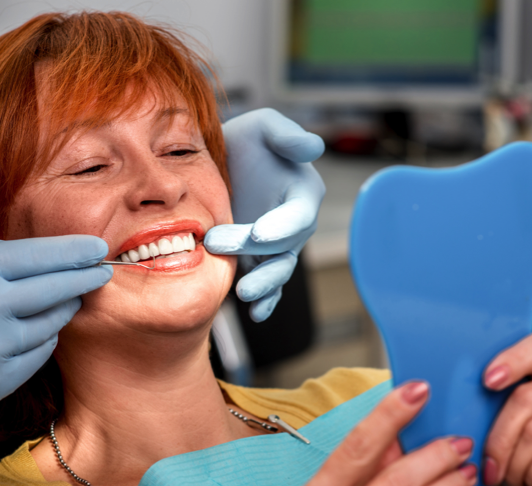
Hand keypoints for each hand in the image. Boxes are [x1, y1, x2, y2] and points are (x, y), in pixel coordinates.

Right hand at [0, 235, 111, 451]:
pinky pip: (40, 353)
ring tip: (67, 300)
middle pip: (57, 286)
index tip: (96, 247)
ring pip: (53, 321)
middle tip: (102, 271)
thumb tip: (36, 258)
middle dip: (86, 276)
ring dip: (64, 309)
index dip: (74, 251)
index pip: (39, 254)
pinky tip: (38, 332)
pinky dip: (43, 339)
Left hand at [204, 108, 324, 321]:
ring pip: (278, 271)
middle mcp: (294, 224)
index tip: (259, 233)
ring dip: (264, 285)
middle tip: (217, 244)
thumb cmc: (246, 141)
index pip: (298, 215)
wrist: (218, 163)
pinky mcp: (259, 261)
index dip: (282, 226)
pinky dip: (266, 302)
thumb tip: (314, 147)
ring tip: (244, 294)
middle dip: (255, 251)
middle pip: (283, 246)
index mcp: (302, 193)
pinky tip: (255, 313)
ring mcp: (277, 247)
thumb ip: (287, 136)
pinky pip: (268, 285)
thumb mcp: (263, 126)